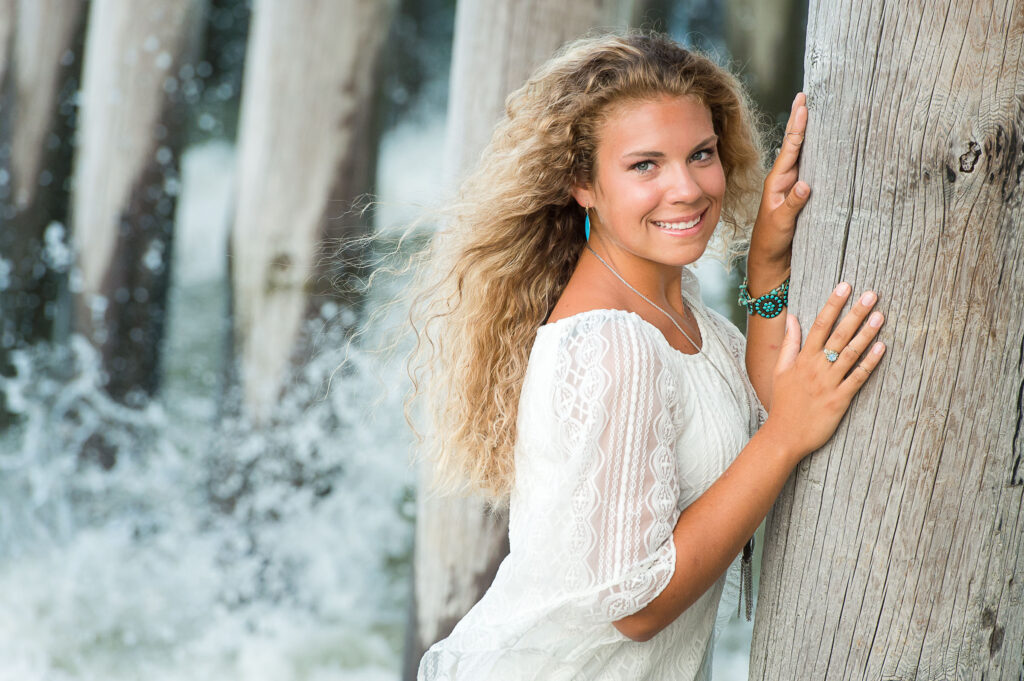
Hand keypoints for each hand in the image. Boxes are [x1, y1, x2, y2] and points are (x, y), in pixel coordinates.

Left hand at [749, 92, 808, 269]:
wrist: (771, 262)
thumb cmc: (771, 242)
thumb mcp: (781, 224)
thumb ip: (792, 205)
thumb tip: (805, 185)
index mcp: (777, 181)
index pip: (790, 147)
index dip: (797, 125)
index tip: (803, 103)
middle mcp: (786, 179)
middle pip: (797, 144)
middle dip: (802, 120)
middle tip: (807, 95)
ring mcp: (795, 187)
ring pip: (806, 155)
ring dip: (813, 135)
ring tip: (820, 112)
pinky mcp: (804, 197)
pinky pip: (815, 171)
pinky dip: (821, 156)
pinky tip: (831, 146)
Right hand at [762, 282, 885, 461]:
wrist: (784, 436)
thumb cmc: (783, 403)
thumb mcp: (780, 370)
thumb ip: (789, 343)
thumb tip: (792, 318)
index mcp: (802, 359)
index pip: (819, 325)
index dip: (833, 304)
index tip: (845, 286)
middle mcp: (816, 368)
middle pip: (839, 335)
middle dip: (856, 313)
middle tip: (872, 295)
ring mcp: (828, 384)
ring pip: (850, 354)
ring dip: (866, 334)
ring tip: (880, 316)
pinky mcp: (839, 400)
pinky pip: (858, 378)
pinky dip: (870, 363)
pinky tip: (881, 348)